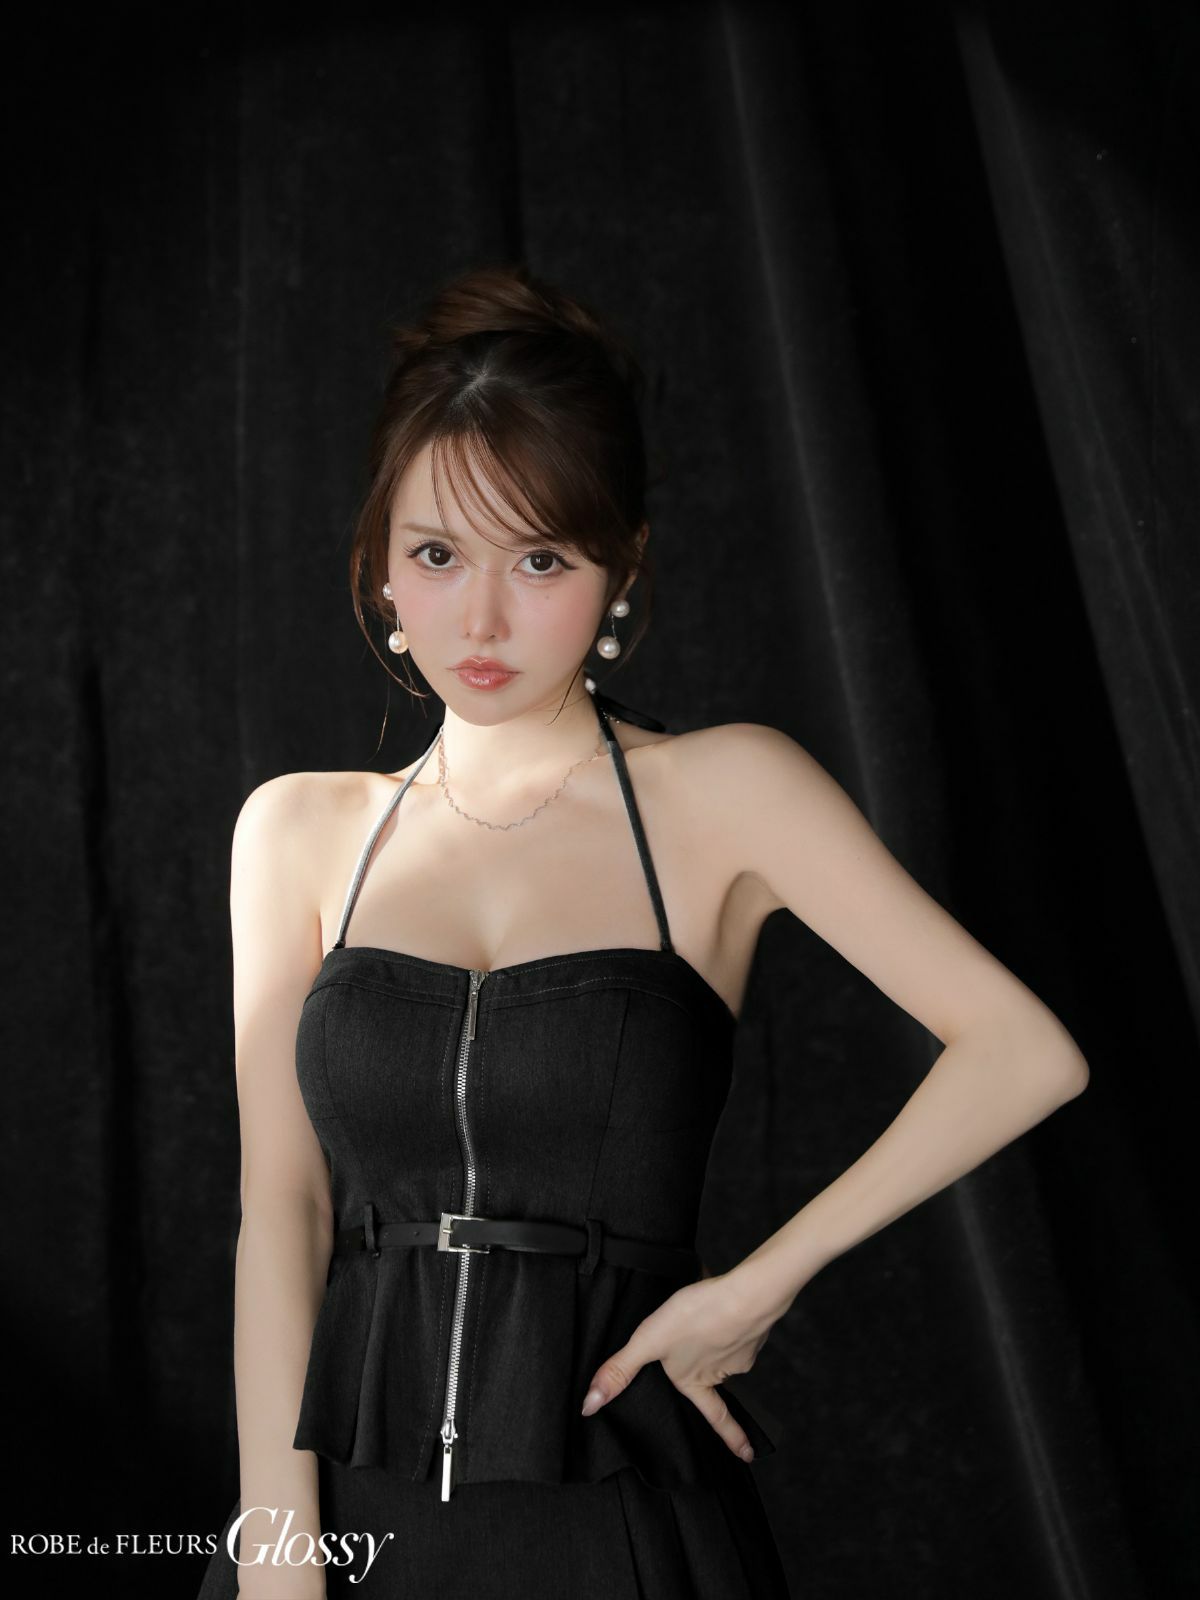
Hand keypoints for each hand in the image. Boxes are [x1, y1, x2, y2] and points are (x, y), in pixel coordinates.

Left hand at [579, 1266, 790, 1460]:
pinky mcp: (754, 1330)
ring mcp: (742, 1352)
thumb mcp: (649, 1341)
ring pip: (727, 1346)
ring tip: (707, 1312)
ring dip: (719, 1334)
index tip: (747, 1455)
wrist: (745, 1295)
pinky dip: (732, 1317)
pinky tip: (723, 1301)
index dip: (732, 1437)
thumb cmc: (696, 1318)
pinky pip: (740, 1326)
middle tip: (709, 1345)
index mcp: (695, 1380)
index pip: (716, 1416)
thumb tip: (589, 1406)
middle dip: (715, 1363)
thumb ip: (621, 1370)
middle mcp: (721, 1372)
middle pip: (716, 1373)